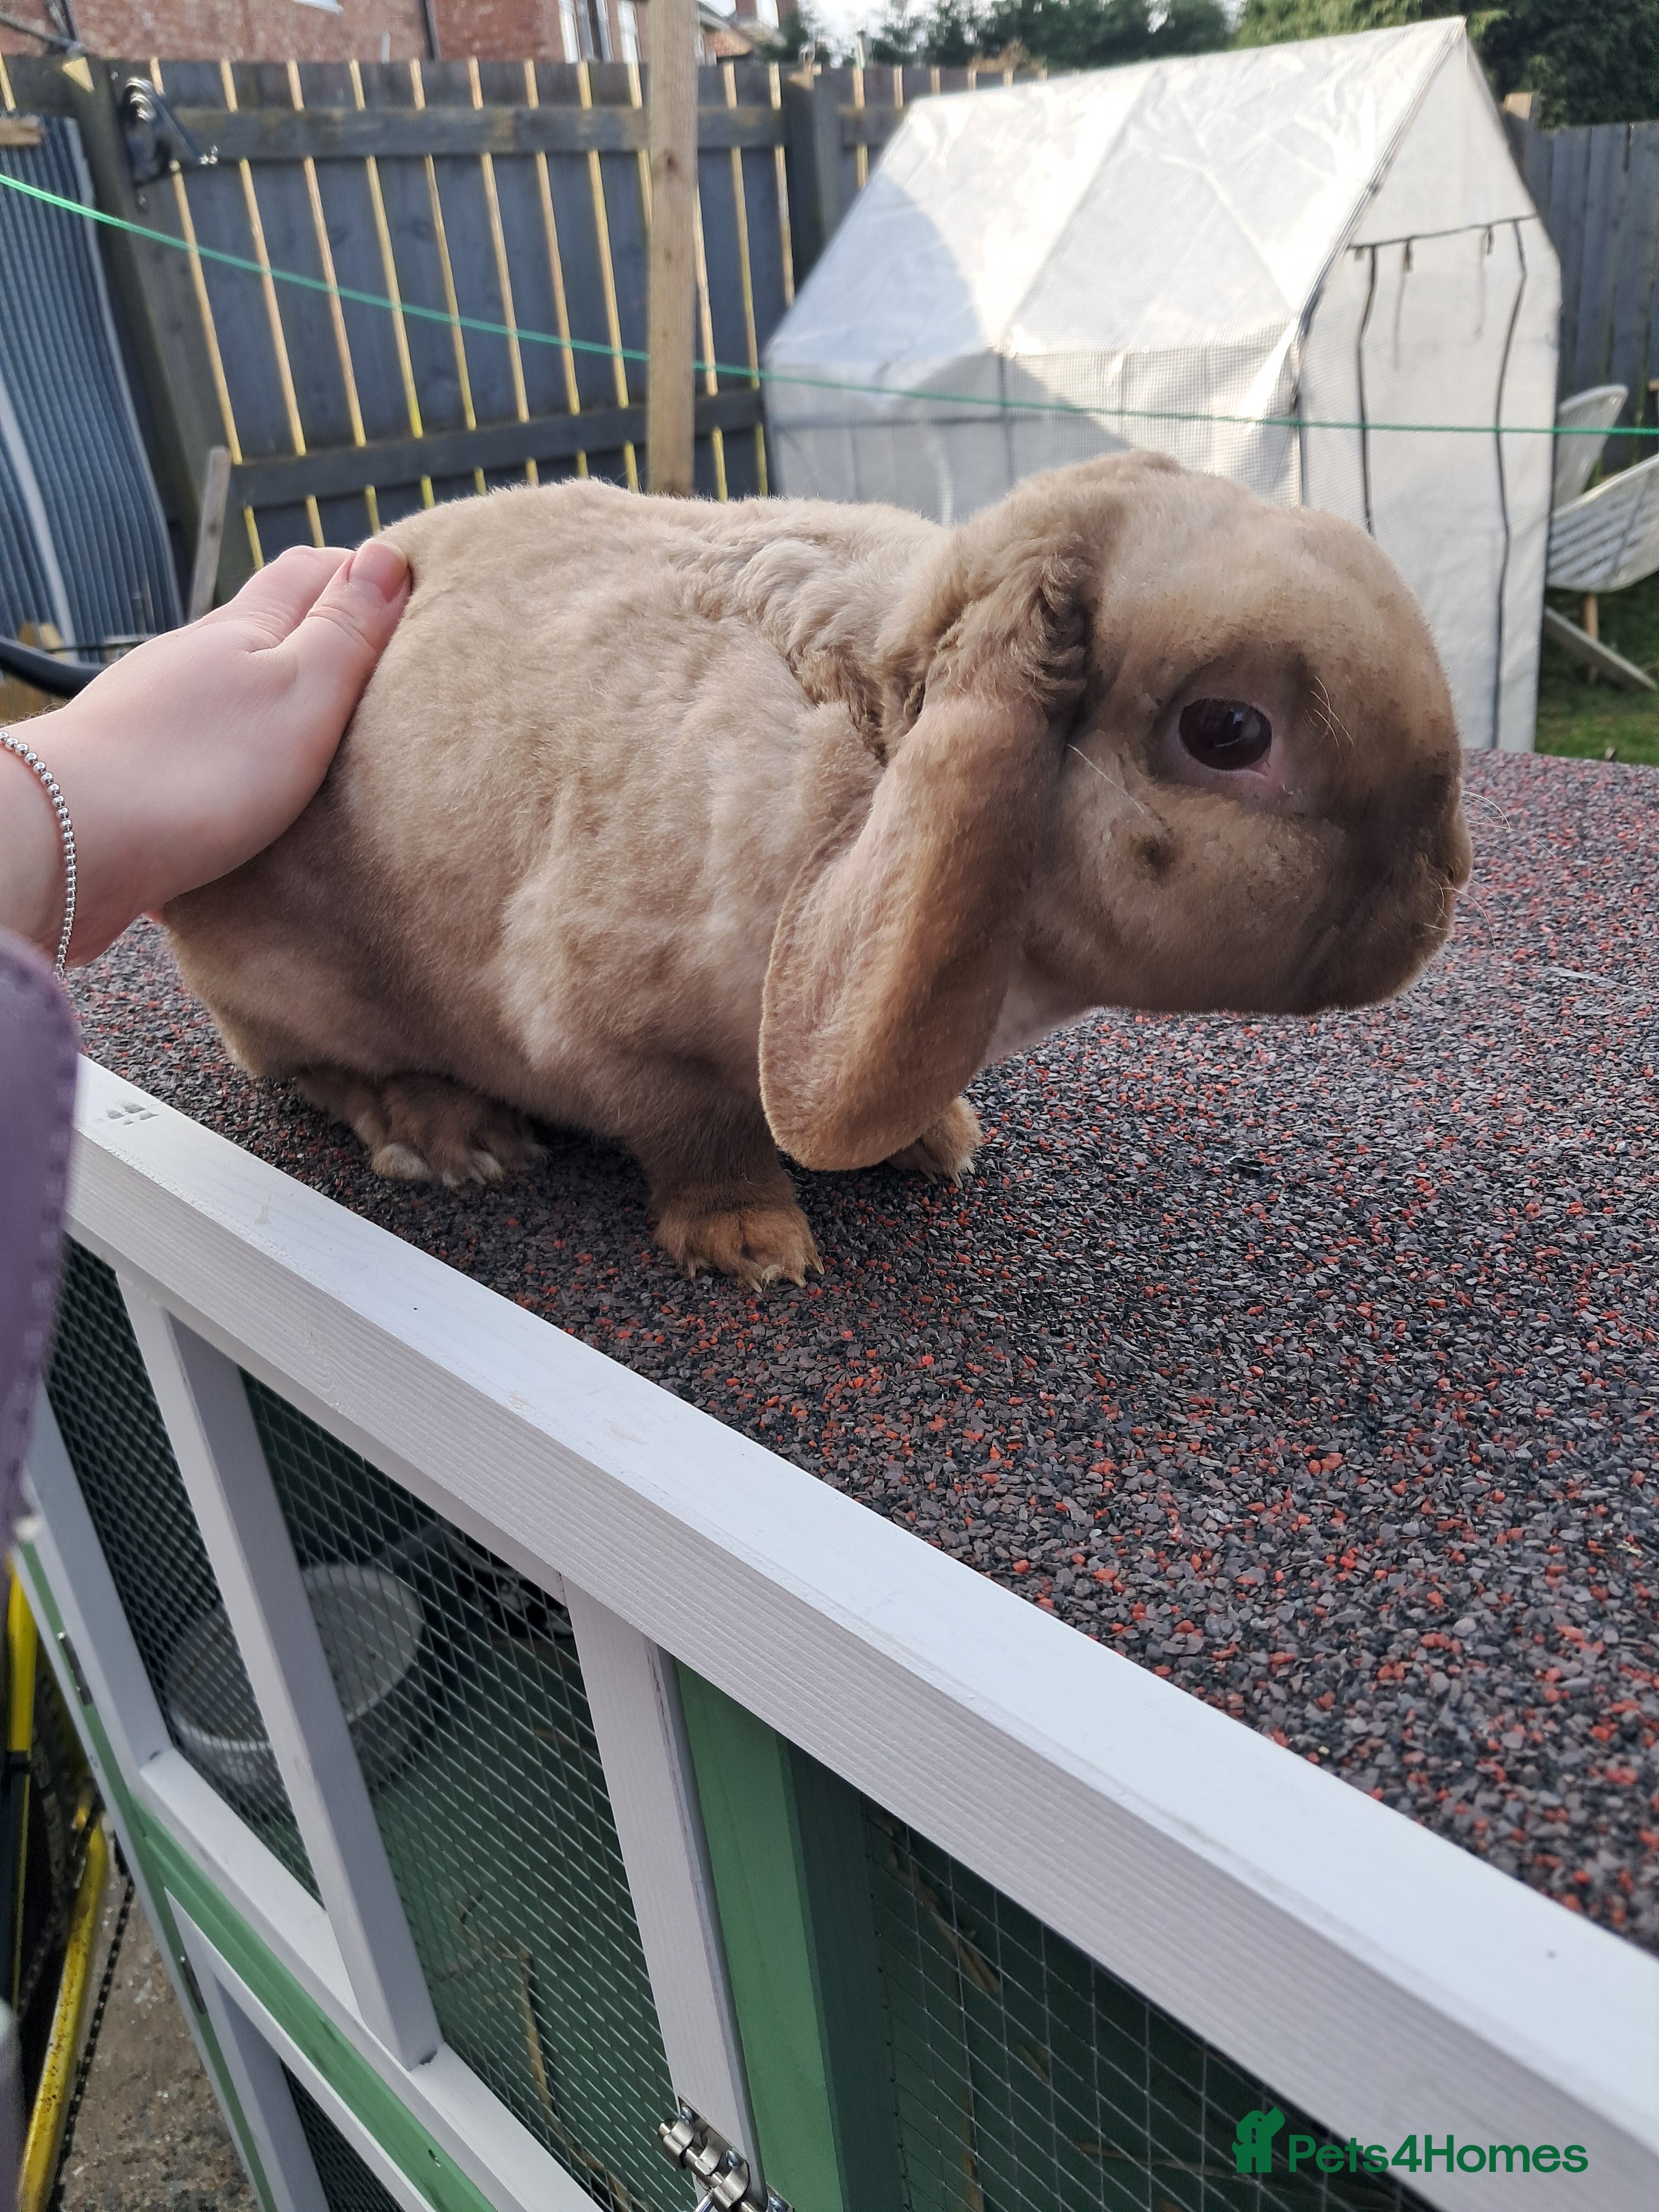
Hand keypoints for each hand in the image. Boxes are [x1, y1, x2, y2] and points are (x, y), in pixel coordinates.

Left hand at [0, 539, 408, 967]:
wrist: (74, 843)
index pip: (312, 570)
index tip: (415, 600)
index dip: (365, 574)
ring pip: (235, 686)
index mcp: (243, 628)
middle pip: (272, 624)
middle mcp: (195, 657)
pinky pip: (205, 742)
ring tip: (331, 737)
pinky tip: (257, 786)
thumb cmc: (198, 770)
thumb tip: (388, 558)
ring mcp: (161, 710)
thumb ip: (345, 631)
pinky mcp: (139, 768)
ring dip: (281, 700)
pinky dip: (241, 749)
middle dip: (328, 635)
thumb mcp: (301, 694)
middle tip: (387, 668)